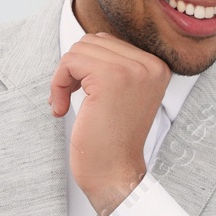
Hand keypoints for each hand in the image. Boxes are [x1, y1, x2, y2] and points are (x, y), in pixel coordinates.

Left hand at [49, 30, 170, 215]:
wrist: (114, 173)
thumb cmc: (112, 141)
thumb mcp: (123, 96)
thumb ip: (114, 66)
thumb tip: (85, 42)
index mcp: (156, 68)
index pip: (109, 43)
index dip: (86, 67)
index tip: (81, 95)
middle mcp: (150, 65)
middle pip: (93, 42)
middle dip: (74, 69)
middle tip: (69, 99)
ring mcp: (132, 70)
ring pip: (80, 49)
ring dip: (64, 77)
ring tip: (65, 104)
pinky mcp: (110, 77)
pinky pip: (70, 62)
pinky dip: (58, 83)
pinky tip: (61, 108)